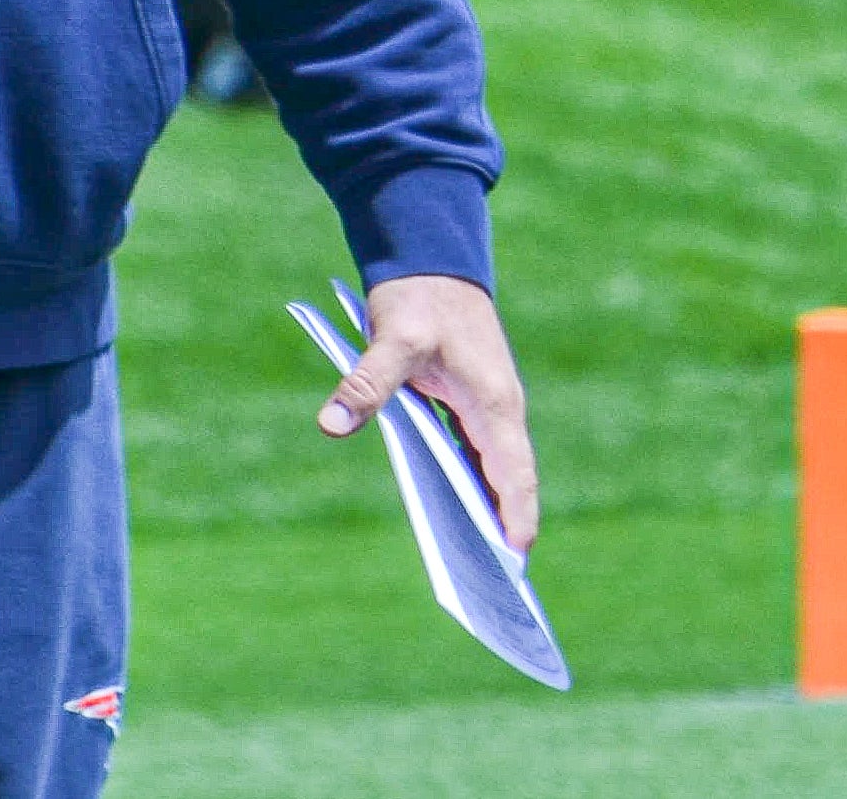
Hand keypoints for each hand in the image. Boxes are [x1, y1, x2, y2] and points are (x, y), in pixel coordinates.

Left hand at [322, 273, 540, 550]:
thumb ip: (366, 382)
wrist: (434, 259)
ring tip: (475, 567)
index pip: (514, 471)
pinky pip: (477, 458)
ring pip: (495, 472)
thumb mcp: (394, 337)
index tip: (516, 562)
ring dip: (489, 513)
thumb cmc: (420, 298)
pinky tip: (453, 518)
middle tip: (493, 587)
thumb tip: (330, 424)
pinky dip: (471, 490)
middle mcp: (499, 410)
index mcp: (495, 401)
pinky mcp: (470, 406)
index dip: (516, 516)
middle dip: (505, 530)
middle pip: (509, 481)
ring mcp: (487, 409)